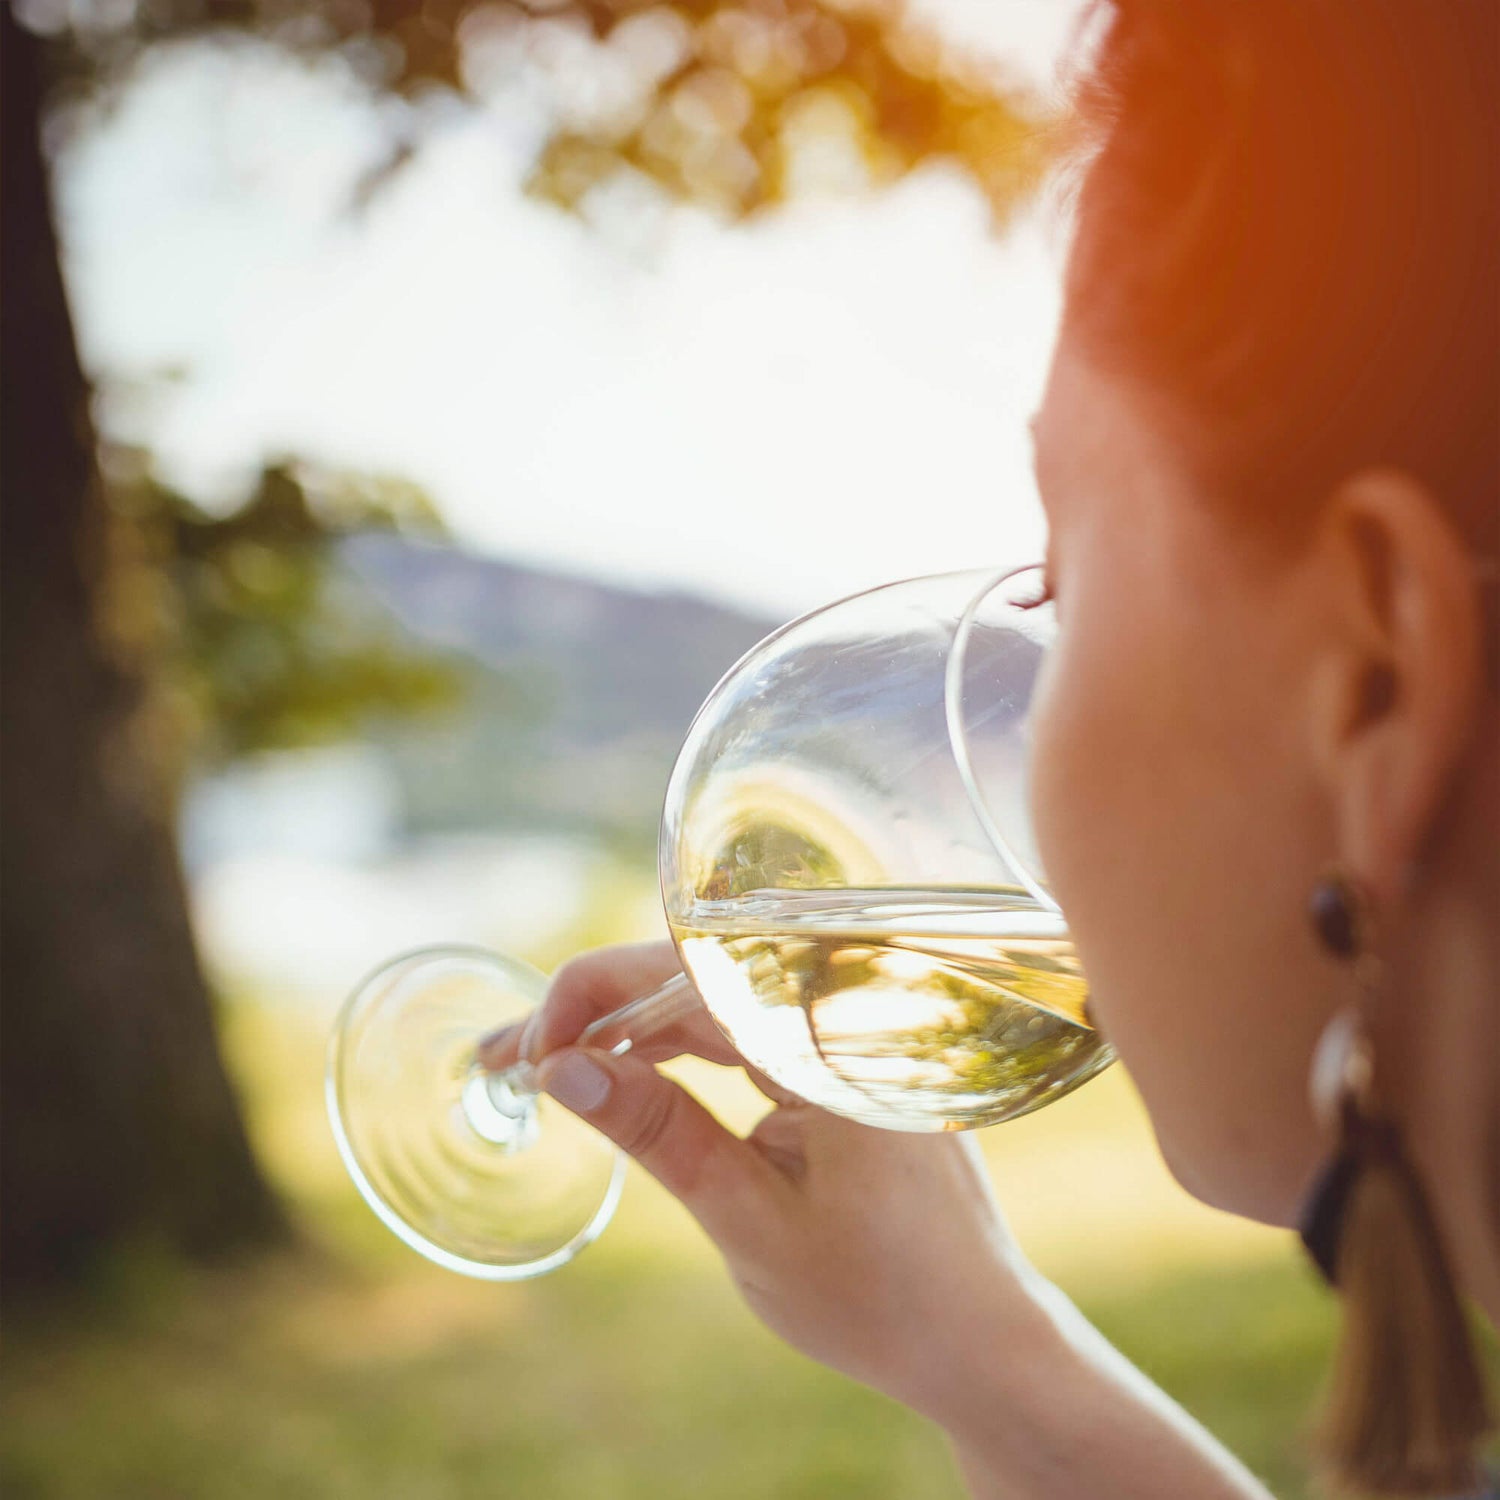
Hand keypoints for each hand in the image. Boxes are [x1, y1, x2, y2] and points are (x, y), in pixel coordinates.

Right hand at [478, 940, 1046, 1425]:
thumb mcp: (750, 1218)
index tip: (531, 1049)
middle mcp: (843, 1012)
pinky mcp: (835, 1058)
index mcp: (832, 1036)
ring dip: (626, 1028)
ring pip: (712, 999)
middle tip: (504, 1057)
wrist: (974, 1336)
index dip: (596, 994)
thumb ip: (660, 1134)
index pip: (692, 971)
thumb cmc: (878, 1293)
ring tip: (541, 1063)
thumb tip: (562, 1070)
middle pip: (695, 976)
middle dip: (593, 1012)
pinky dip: (675, 1048)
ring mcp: (842, 1032)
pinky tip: (620, 1068)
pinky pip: (743, 1028)